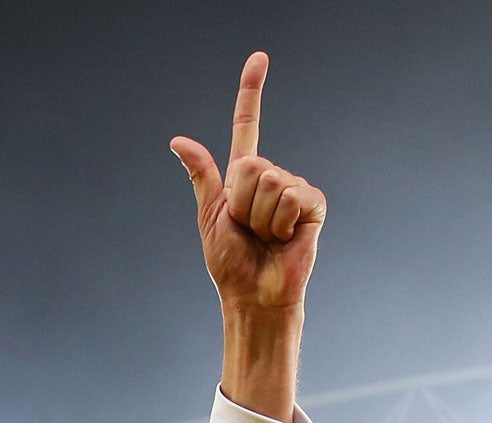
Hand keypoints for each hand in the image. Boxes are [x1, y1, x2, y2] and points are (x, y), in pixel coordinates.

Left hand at [171, 53, 326, 317]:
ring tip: (265, 237)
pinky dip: (281, 222)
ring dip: (260, 217)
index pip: (248, 125)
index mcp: (244, 177)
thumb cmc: (231, 263)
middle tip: (248, 229)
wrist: (254, 295)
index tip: (259, 58)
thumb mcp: (210, 215)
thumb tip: (178, 139)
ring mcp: (294, 188)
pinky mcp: (313, 205)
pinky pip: (291, 196)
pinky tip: (285, 238)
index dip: (252, 92)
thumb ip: (202, 175)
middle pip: (251, 164)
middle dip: (241, 202)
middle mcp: (272, 177)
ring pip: (270, 181)